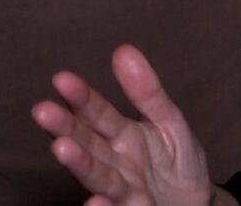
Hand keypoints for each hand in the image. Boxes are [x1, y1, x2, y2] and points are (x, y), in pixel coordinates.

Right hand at [31, 44, 222, 205]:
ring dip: (79, 163)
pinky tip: (96, 200)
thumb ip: (147, 92)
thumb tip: (124, 50)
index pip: (96, 113)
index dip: (81, 98)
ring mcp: (122, 189)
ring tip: (62, 147)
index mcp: (121, 135)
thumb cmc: (177, 161)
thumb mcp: (169, 121)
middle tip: (43, 111)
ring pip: (97, 176)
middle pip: (86, 143)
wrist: (196, 201)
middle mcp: (113, 161)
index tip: (61, 79)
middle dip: (65, 128)